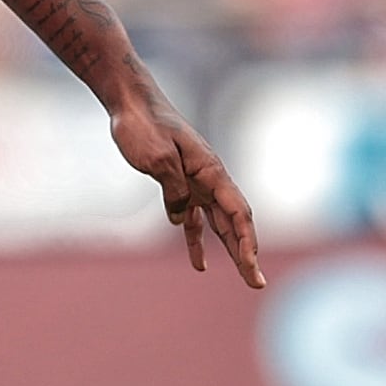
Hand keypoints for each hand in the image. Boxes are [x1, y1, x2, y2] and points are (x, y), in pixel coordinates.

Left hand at [108, 81, 264, 288]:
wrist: (130, 102)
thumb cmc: (144, 125)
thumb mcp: (158, 158)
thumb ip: (174, 189)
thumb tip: (180, 216)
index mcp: (211, 170)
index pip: (237, 213)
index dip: (245, 242)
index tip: (249, 266)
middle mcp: (209, 178)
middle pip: (233, 221)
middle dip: (245, 253)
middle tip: (255, 283)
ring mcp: (194, 181)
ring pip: (217, 221)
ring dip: (228, 248)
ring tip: (243, 274)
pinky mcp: (177, 182)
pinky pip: (192, 216)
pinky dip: (196, 237)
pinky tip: (198, 260)